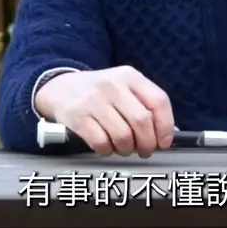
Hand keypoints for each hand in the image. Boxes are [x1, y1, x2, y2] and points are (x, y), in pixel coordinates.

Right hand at [34, 66, 174, 157]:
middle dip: (147, 143)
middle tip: (145, 150)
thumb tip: (166, 134)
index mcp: (129, 76)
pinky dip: (108, 151)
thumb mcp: (123, 85)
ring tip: (125, 149)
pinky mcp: (78, 118)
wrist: (60, 88)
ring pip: (123, 136)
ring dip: (127, 149)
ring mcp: (94, 101)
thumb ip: (144, 103)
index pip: (158, 101)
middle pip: (142, 121)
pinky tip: (107, 147)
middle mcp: (112, 86)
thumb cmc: (99, 92)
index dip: (166, 126)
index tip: (164, 141)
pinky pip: (101, 143)